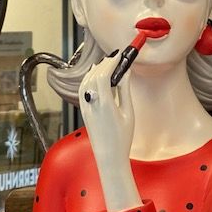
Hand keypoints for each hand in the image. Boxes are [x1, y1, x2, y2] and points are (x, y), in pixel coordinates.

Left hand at [78, 52, 140, 211]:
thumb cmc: (121, 138)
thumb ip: (125, 90)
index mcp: (105, 105)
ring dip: (95, 69)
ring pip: (85, 82)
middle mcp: (92, 105)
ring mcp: (85, 108)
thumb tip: (125, 73)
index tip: (118, 55)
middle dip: (104, 64)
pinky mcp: (83, 111)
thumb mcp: (128, 113)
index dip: (110, 63)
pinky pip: (83, 89)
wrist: (109, 156)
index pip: (103, 76)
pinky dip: (88, 78)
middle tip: (115, 57)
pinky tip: (94, 74)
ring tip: (105, 62)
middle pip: (93, 76)